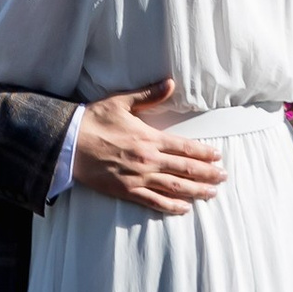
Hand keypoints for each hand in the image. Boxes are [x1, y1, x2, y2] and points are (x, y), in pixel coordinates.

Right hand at [71, 80, 224, 210]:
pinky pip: (153, 202)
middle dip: (207, 174)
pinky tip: (184, 208)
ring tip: (212, 194)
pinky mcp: (126, 191)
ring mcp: (138, 177)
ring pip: (174, 187)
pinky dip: (171, 206)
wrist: (68, 143)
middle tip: (223, 177)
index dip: (204, 153)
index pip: (184, 147)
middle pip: (185, 169)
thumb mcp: (121, 102)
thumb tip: (170, 83)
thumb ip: (149, 95)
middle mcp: (148, 159)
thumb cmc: (94, 121)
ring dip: (196, 191)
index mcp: (149, 137)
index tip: (218, 156)